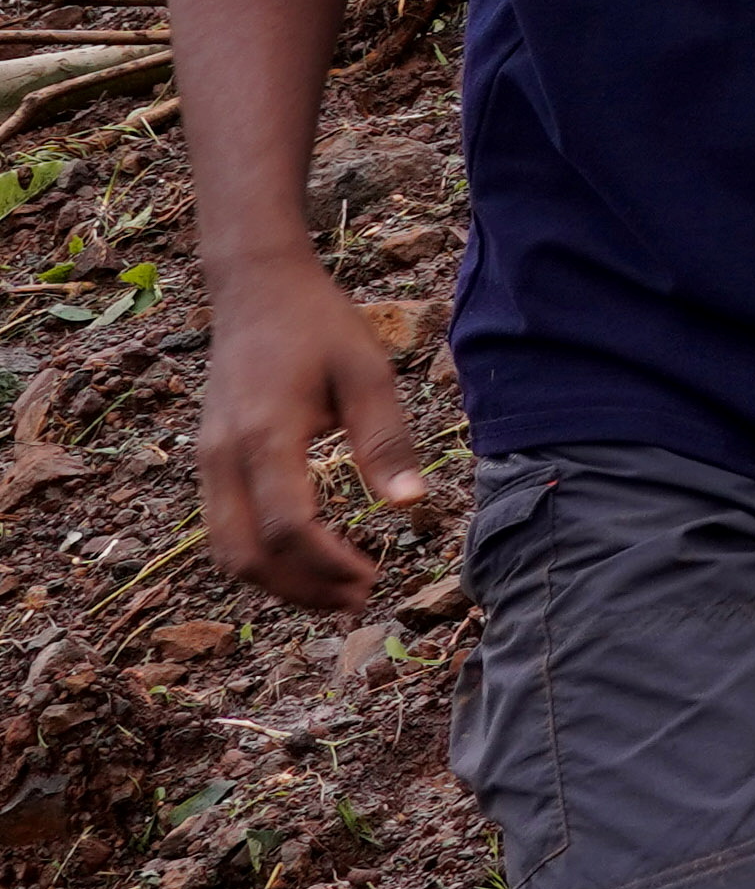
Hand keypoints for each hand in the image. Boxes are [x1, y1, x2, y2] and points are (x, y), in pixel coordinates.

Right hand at [198, 262, 428, 615]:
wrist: (257, 290)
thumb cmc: (320, 326)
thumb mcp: (368, 372)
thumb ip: (386, 441)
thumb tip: (412, 506)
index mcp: (265, 435)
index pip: (286, 526)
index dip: (327, 564)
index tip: (374, 575)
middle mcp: (223, 457)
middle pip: (245, 556)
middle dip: (301, 589)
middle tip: (361, 598)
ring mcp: (208, 462)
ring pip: (226, 551)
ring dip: (279, 583)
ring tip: (339, 590)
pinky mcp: (209, 462)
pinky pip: (223, 530)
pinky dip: (261, 558)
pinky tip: (309, 559)